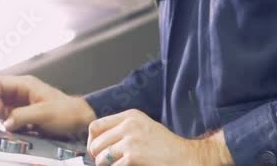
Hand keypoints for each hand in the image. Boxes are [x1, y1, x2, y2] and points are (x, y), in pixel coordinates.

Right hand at [0, 75, 96, 138]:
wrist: (80, 119)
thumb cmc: (66, 112)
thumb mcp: (43, 114)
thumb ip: (22, 116)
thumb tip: (5, 122)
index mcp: (25, 84)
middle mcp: (21, 91)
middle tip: (1, 121)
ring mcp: (23, 102)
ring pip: (2, 106)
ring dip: (2, 117)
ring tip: (11, 125)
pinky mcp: (25, 112)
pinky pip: (10, 115)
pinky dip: (9, 122)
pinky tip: (16, 128)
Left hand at [87, 109, 233, 165]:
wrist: (185, 156)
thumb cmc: (165, 146)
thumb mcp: (143, 128)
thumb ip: (123, 129)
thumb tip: (99, 140)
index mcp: (130, 116)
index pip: (96, 126)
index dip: (92, 141)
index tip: (96, 151)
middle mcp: (129, 125)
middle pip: (95, 143)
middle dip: (97, 156)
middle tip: (104, 163)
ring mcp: (131, 140)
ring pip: (101, 157)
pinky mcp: (133, 156)